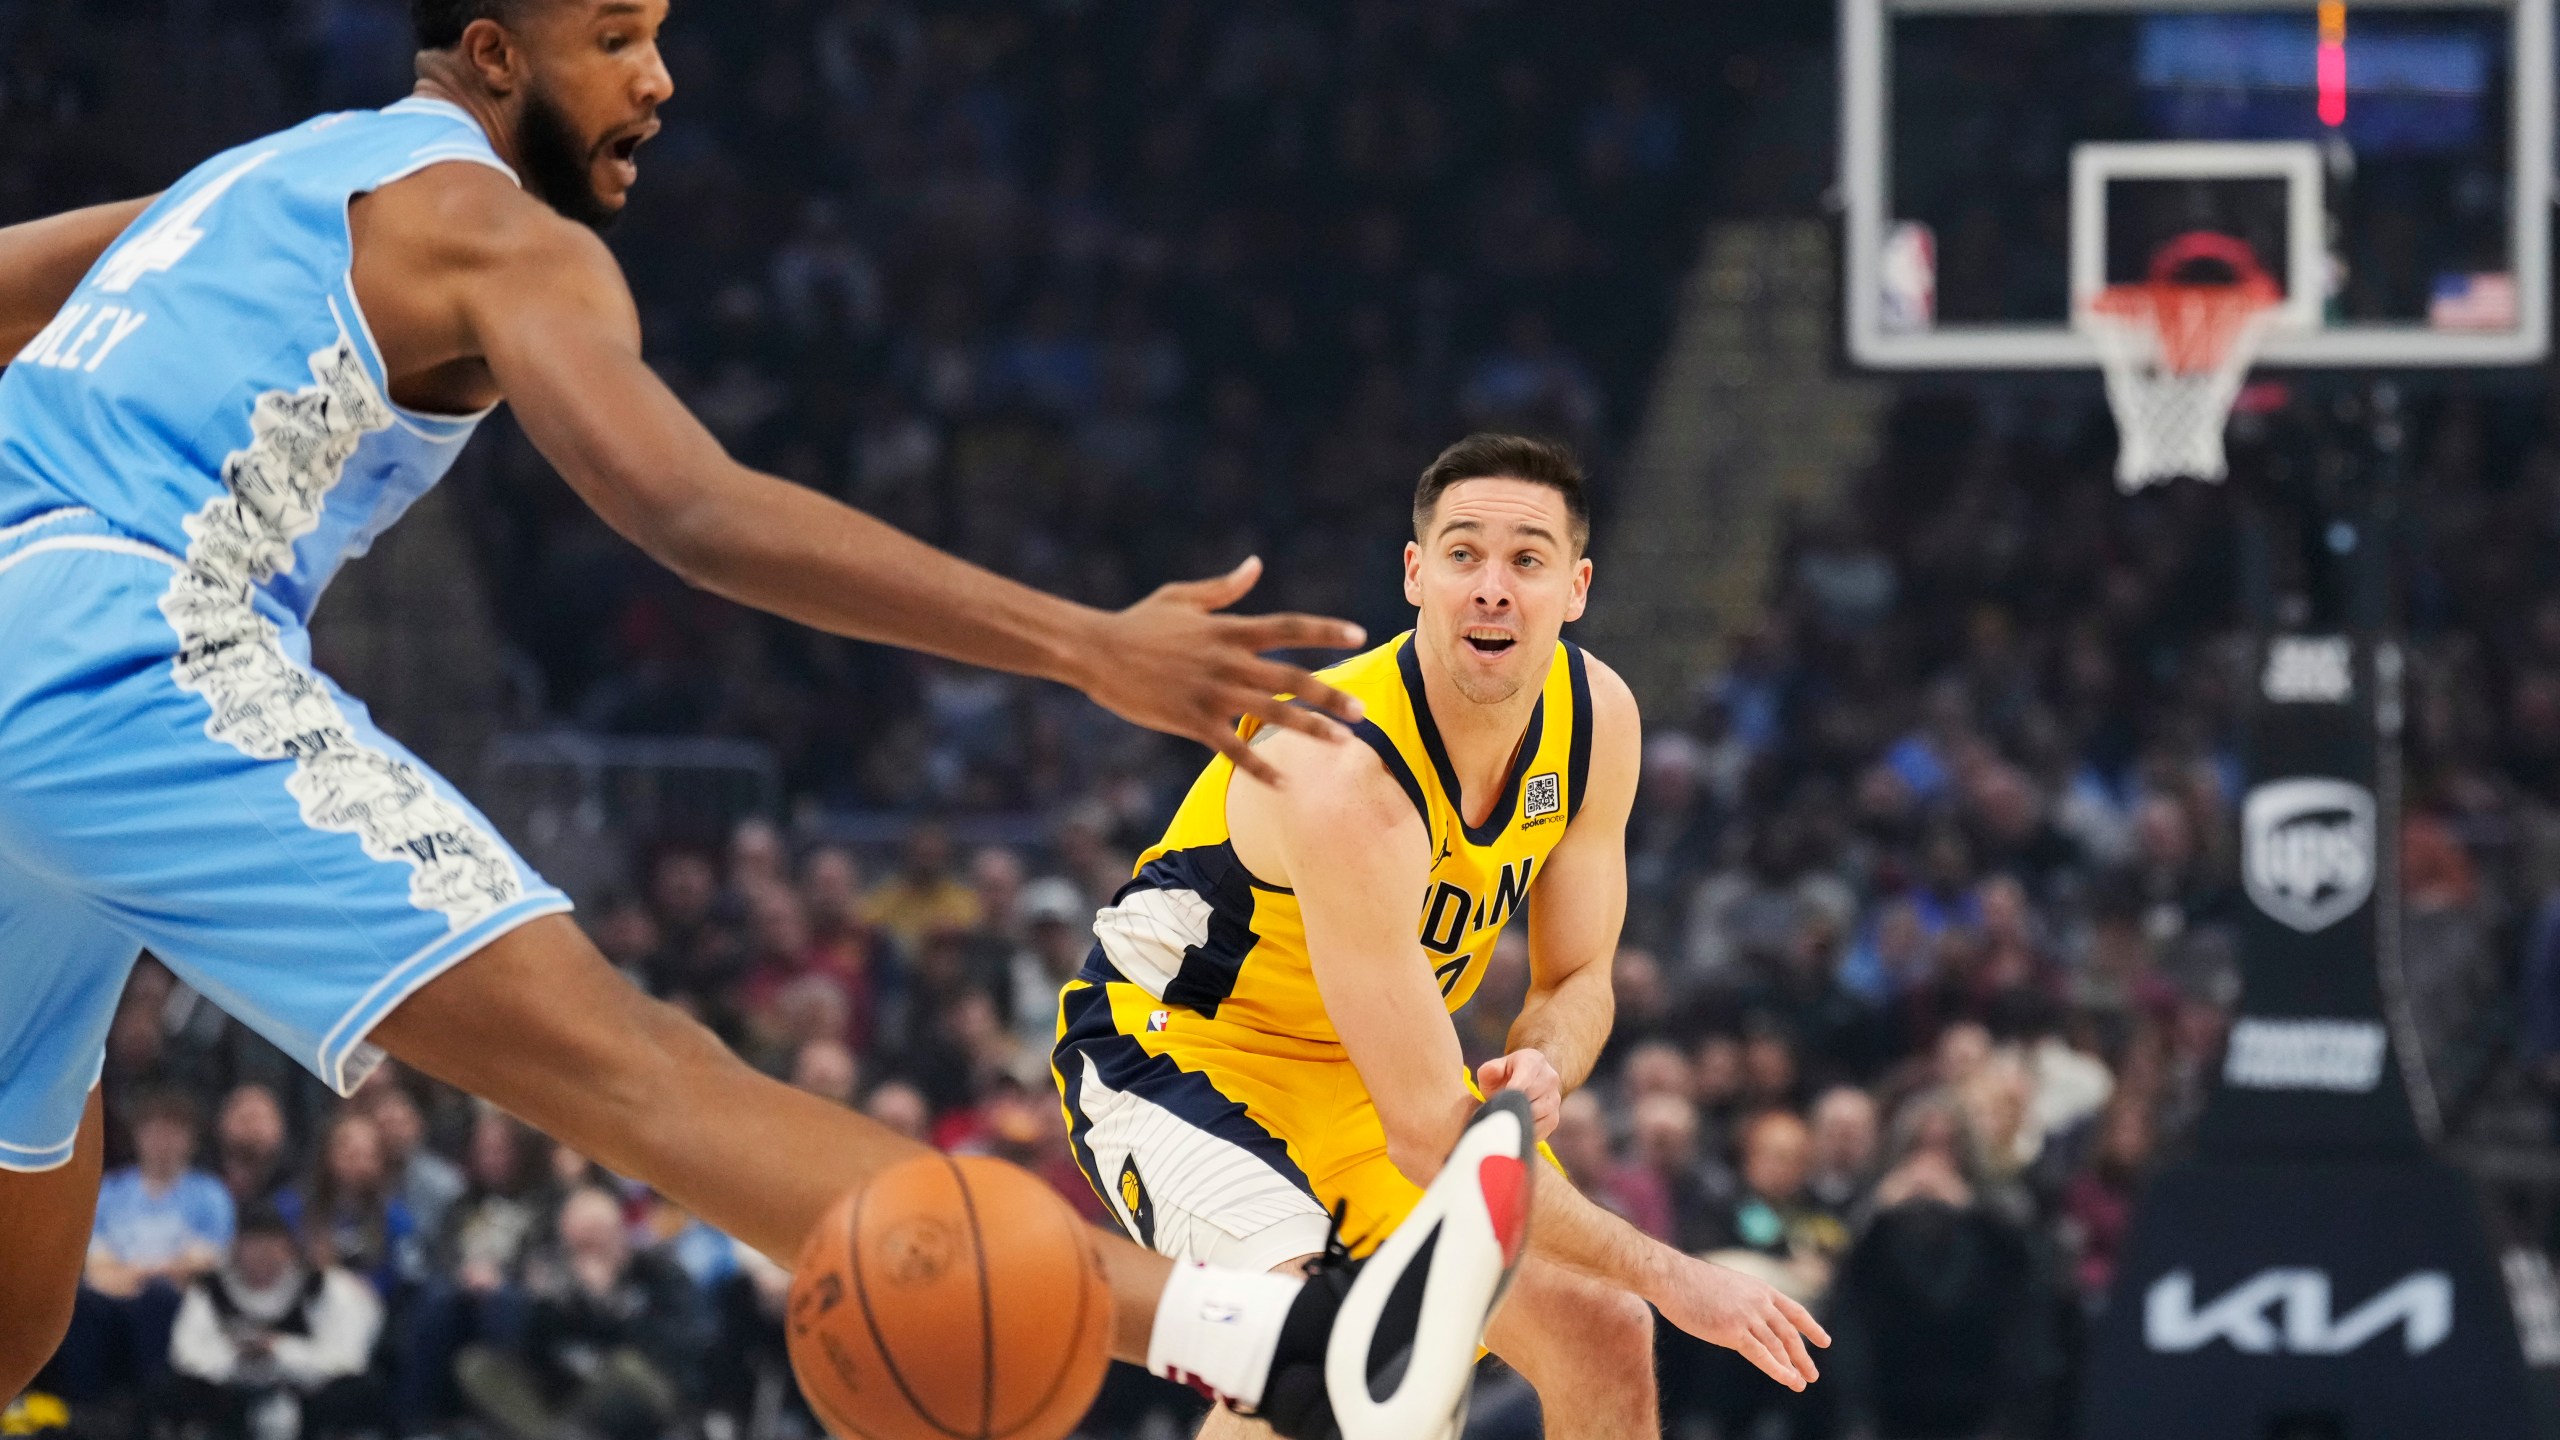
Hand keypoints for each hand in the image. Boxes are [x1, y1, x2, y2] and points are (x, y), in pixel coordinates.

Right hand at [1073, 557, 1365, 786]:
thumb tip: (1255, 565)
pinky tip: (1284, 783)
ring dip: (1311, 728)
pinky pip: (1234, 749)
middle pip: (1292, 678)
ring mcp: (1211, 693)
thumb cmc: (1138, 622)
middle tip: (1363, 711)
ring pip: (1272, 714)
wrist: (1095, 650)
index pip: (1289, 627)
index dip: (1326, 630)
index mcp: (1228, 630)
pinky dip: (1260, 767)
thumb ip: (1225, 588)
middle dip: (1330, 695)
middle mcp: (1228, 662)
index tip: (1359, 633)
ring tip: (1343, 742)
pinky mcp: (1192, 722)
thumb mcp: (1183, 597)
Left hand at [1476, 1049, 1562, 1139]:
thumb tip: (1489, 1072)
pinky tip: (1515, 1126)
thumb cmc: (1507, 1076)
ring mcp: (1555, 1098)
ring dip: (1518, 1118)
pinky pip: (1540, 1128)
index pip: (1522, 1081)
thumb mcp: (1495, 1068)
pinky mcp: (1554, 1117)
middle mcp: (1549, 1078)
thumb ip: (1490, 1069)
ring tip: (1505, 1117)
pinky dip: (1525, 1130)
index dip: (1509, 1094)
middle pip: (1529, 1098)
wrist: (1528, 1083)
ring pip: (1535, 1114)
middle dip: (1511, 1106)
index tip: (1498, 1103)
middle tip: (1497, 1112)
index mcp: (1534, 1062)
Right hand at [1651, 1252, 1830, 1391]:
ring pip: (1777, 1346)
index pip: (1794, 1311)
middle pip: (1789, 1333)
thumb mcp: (1728, 1286)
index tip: (1824, 1342)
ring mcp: (1747, 1316)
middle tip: (1812, 1374)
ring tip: (1800, 1383)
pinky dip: (1776, 1369)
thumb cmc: (1692, 1283)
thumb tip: (1748, 1320)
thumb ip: (1743, 1302)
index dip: (1811, 1328)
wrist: (1673, 1278)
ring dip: (1792, 1367)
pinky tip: (1787, 1379)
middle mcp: (1759, 1302)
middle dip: (1803, 1355)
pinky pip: (1760, 1354)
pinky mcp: (1732, 1331)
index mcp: (1760, 1289)